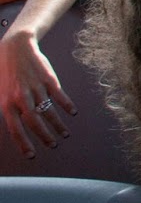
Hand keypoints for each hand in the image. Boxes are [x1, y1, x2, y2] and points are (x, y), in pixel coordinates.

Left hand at [0, 31, 73, 157]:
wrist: (15, 47)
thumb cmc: (6, 71)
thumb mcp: (0, 92)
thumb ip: (7, 109)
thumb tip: (15, 126)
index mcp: (6, 103)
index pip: (15, 130)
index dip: (24, 144)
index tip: (32, 155)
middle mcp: (21, 98)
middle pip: (35, 123)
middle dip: (45, 137)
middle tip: (53, 145)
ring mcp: (36, 88)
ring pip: (49, 112)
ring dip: (58, 125)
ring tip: (65, 134)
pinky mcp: (48, 79)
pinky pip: (59, 96)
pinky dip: (67, 105)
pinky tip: (72, 112)